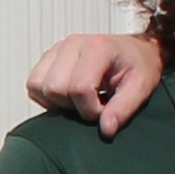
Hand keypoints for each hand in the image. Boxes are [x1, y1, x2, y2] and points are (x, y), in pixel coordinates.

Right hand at [27, 30, 165, 136]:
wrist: (136, 51)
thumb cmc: (138, 65)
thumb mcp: (141, 88)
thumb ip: (123, 109)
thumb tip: (106, 129)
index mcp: (98, 48)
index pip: (79, 88)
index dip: (90, 109)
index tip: (105, 110)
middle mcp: (73, 44)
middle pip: (54, 88)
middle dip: (73, 106)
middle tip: (93, 105)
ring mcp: (58, 49)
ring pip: (37, 86)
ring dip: (56, 102)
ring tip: (79, 101)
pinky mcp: (49, 58)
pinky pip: (33, 84)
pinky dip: (46, 97)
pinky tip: (67, 97)